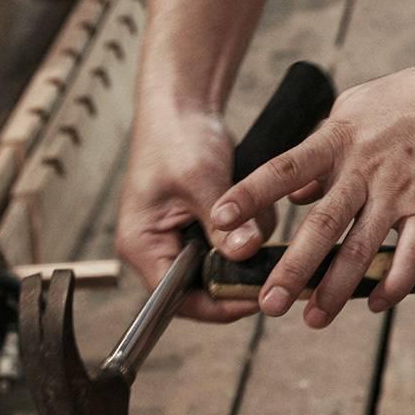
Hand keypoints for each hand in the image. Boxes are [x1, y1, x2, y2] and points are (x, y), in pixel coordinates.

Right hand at [116, 104, 275, 321]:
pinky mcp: (202, 229)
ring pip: (223, 268)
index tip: (256, 296)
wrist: (182, 109)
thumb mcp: (201, 180)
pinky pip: (231, 246)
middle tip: (273, 263)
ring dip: (247, 246)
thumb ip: (223, 222)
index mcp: (142, 246)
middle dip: (237, 273)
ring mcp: (181, 241)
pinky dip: (250, 230)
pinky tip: (257, 208)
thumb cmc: (176, 139)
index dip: (217, 304)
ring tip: (259, 215)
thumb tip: (244, 254)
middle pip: (202, 290)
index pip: (175, 299)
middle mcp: (158, 250)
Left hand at [210, 60, 414, 327]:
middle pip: (322, 226)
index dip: (251, 195)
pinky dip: (394, 283)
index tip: (219, 220)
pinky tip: (377, 304)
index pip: (284, 170)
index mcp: (336, 142)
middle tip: (270, 304)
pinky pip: (410, 254)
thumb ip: (319, 152)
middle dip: (294, 269)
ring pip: (362, 249)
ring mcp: (397, 192)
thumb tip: (293, 193)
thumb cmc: (407, 103)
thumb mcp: (352, 111)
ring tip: (315, 318)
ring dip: (337, 288)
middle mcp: (363, 170)